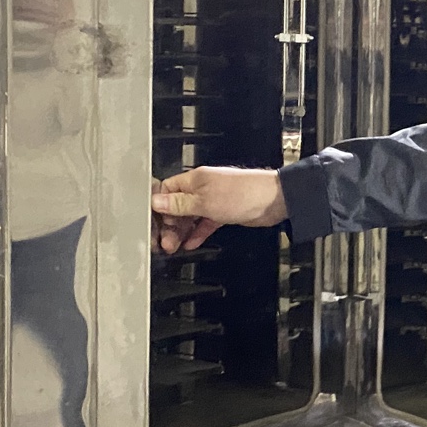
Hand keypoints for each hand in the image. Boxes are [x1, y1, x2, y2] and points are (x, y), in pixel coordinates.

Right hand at [151, 167, 286, 253]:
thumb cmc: (244, 193)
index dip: (158, 207)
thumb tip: (157, 202)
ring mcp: (214, 200)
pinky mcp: (224, 211)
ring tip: (173, 246)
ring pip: (190, 216)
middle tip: (164, 242)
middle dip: (168, 224)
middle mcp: (202, 188)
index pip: (167, 191)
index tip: (153, 223)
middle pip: (177, 206)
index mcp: (194, 179)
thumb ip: (180, 204)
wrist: (274, 200)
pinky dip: (197, 233)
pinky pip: (205, 223)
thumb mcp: (205, 201)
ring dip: (181, 231)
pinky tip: (190, 243)